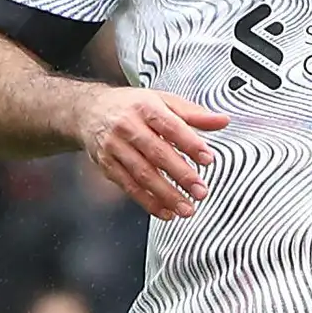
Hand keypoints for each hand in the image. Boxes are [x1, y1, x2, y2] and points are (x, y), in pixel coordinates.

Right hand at [76, 84, 228, 219]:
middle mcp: (128, 127)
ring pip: (142, 174)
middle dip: (181, 174)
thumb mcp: (163, 101)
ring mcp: (115, 147)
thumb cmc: (131, 106)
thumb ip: (194, 114)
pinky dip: (148, 202)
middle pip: (157, 153)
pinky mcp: (107, 165)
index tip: (208, 159)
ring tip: (186, 208)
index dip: (190, 143)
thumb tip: (222, 120)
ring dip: (165, 194)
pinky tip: (165, 211)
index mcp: (146, 107)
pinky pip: (128, 186)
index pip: (171, 126)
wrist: (88, 111)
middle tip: (200, 191)